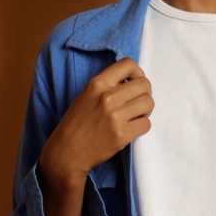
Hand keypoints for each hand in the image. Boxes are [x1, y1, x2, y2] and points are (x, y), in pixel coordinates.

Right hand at [39, 57, 152, 192]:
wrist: (67, 151)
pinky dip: (142, 126)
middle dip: (144, 94)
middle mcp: (107, 97)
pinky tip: (131, 129)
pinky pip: (146, 124)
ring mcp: (115, 116)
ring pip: (149, 103)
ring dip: (145, 110)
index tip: (135, 82)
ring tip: (134, 116)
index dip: (137, 72)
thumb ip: (108, 85)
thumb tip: (133, 81)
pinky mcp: (122, 134)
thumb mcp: (87, 95)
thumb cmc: (77, 124)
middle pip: (144, 84)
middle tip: (137, 103)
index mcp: (97, 84)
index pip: (128, 64)